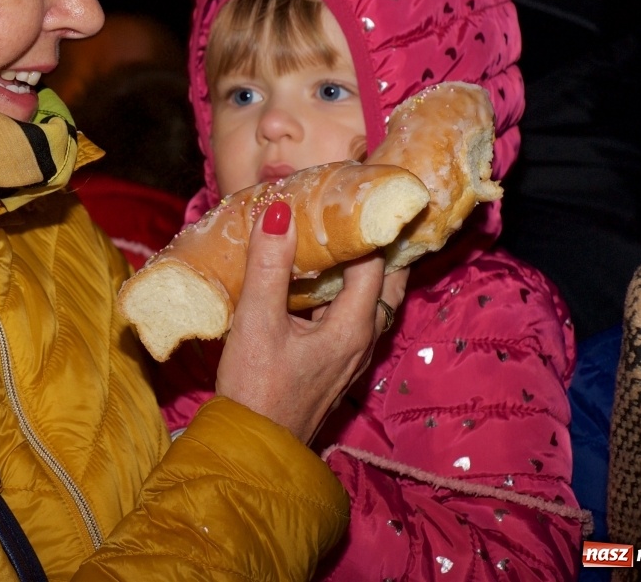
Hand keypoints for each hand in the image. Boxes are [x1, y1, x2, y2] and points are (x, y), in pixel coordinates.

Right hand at [214, 202, 388, 443]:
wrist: (253, 448)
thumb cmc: (256, 388)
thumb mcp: (257, 321)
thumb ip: (269, 265)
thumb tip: (282, 210)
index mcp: (353, 327)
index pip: (374, 262)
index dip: (368, 225)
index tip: (358, 191)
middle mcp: (361, 340)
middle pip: (387, 283)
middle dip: (385, 245)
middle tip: (373, 207)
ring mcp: (349, 355)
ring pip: (370, 300)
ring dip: (365, 267)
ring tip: (349, 231)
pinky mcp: (331, 363)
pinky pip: (350, 314)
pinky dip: (345, 288)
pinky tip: (320, 276)